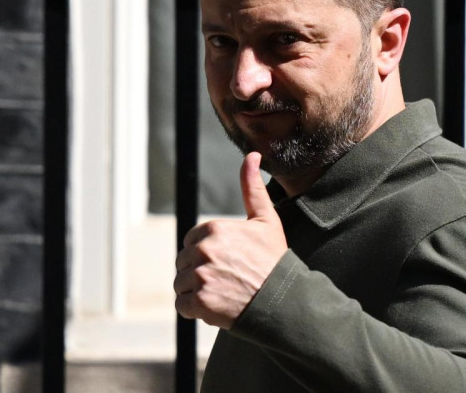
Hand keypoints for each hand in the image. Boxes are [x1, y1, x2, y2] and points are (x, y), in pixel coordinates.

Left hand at [174, 152, 287, 328]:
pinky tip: (216, 306)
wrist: (284, 300)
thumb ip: (251, 188)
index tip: (228, 263)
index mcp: (213, 228)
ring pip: (181, 284)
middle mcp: (203, 250)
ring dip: (196, 292)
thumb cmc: (274, 260)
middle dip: (199, 273)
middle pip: (183, 263)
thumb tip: (251, 156)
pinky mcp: (199, 302)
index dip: (207, 254)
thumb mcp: (266, 220)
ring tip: (223, 293)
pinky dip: (194, 310)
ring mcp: (200, 277)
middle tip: (227, 280)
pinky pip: (181, 305)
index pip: (191, 242)